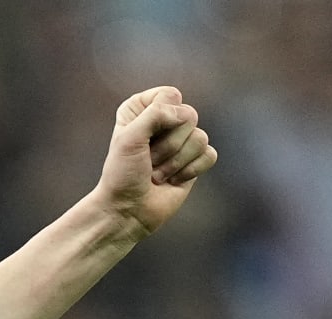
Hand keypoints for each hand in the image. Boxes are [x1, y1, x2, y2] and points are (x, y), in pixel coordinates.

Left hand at [95, 86, 218, 240]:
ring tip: (157, 174)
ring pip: (200, 138)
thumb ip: (156, 114)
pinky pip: (210, 155)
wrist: (128, 209)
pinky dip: (190, 171)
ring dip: (175, 162)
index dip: (159, 118)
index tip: (140, 139)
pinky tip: (174, 180)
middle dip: (168, 145)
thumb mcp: (129, 138)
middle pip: (189, 116)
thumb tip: (186, 114)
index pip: (170, 95)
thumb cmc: (122, 174)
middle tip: (148, 161)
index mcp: (142, 108)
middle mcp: (163, 120)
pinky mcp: (195, 160)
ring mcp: (181, 140)